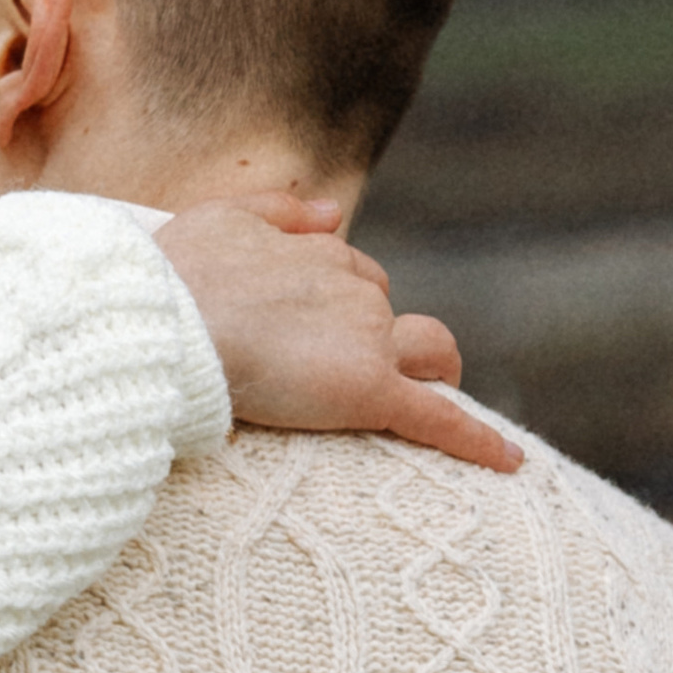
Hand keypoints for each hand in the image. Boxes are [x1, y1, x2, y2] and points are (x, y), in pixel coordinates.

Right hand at [156, 195, 522, 475]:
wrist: (163, 325)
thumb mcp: (214, 221)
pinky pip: (438, 419)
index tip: (313, 334)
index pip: (352, 275)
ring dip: (436, 372)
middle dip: (379, 339)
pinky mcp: (370, 391)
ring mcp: (367, 339)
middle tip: (343, 376)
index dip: (338, 306)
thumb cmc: (170, 279)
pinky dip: (478, 441)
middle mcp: (354, 289)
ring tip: (432, 400)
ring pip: (430, 351)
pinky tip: (509, 462)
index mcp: (319, 252)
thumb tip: (334, 211)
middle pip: (390, 313)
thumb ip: (276, 210)